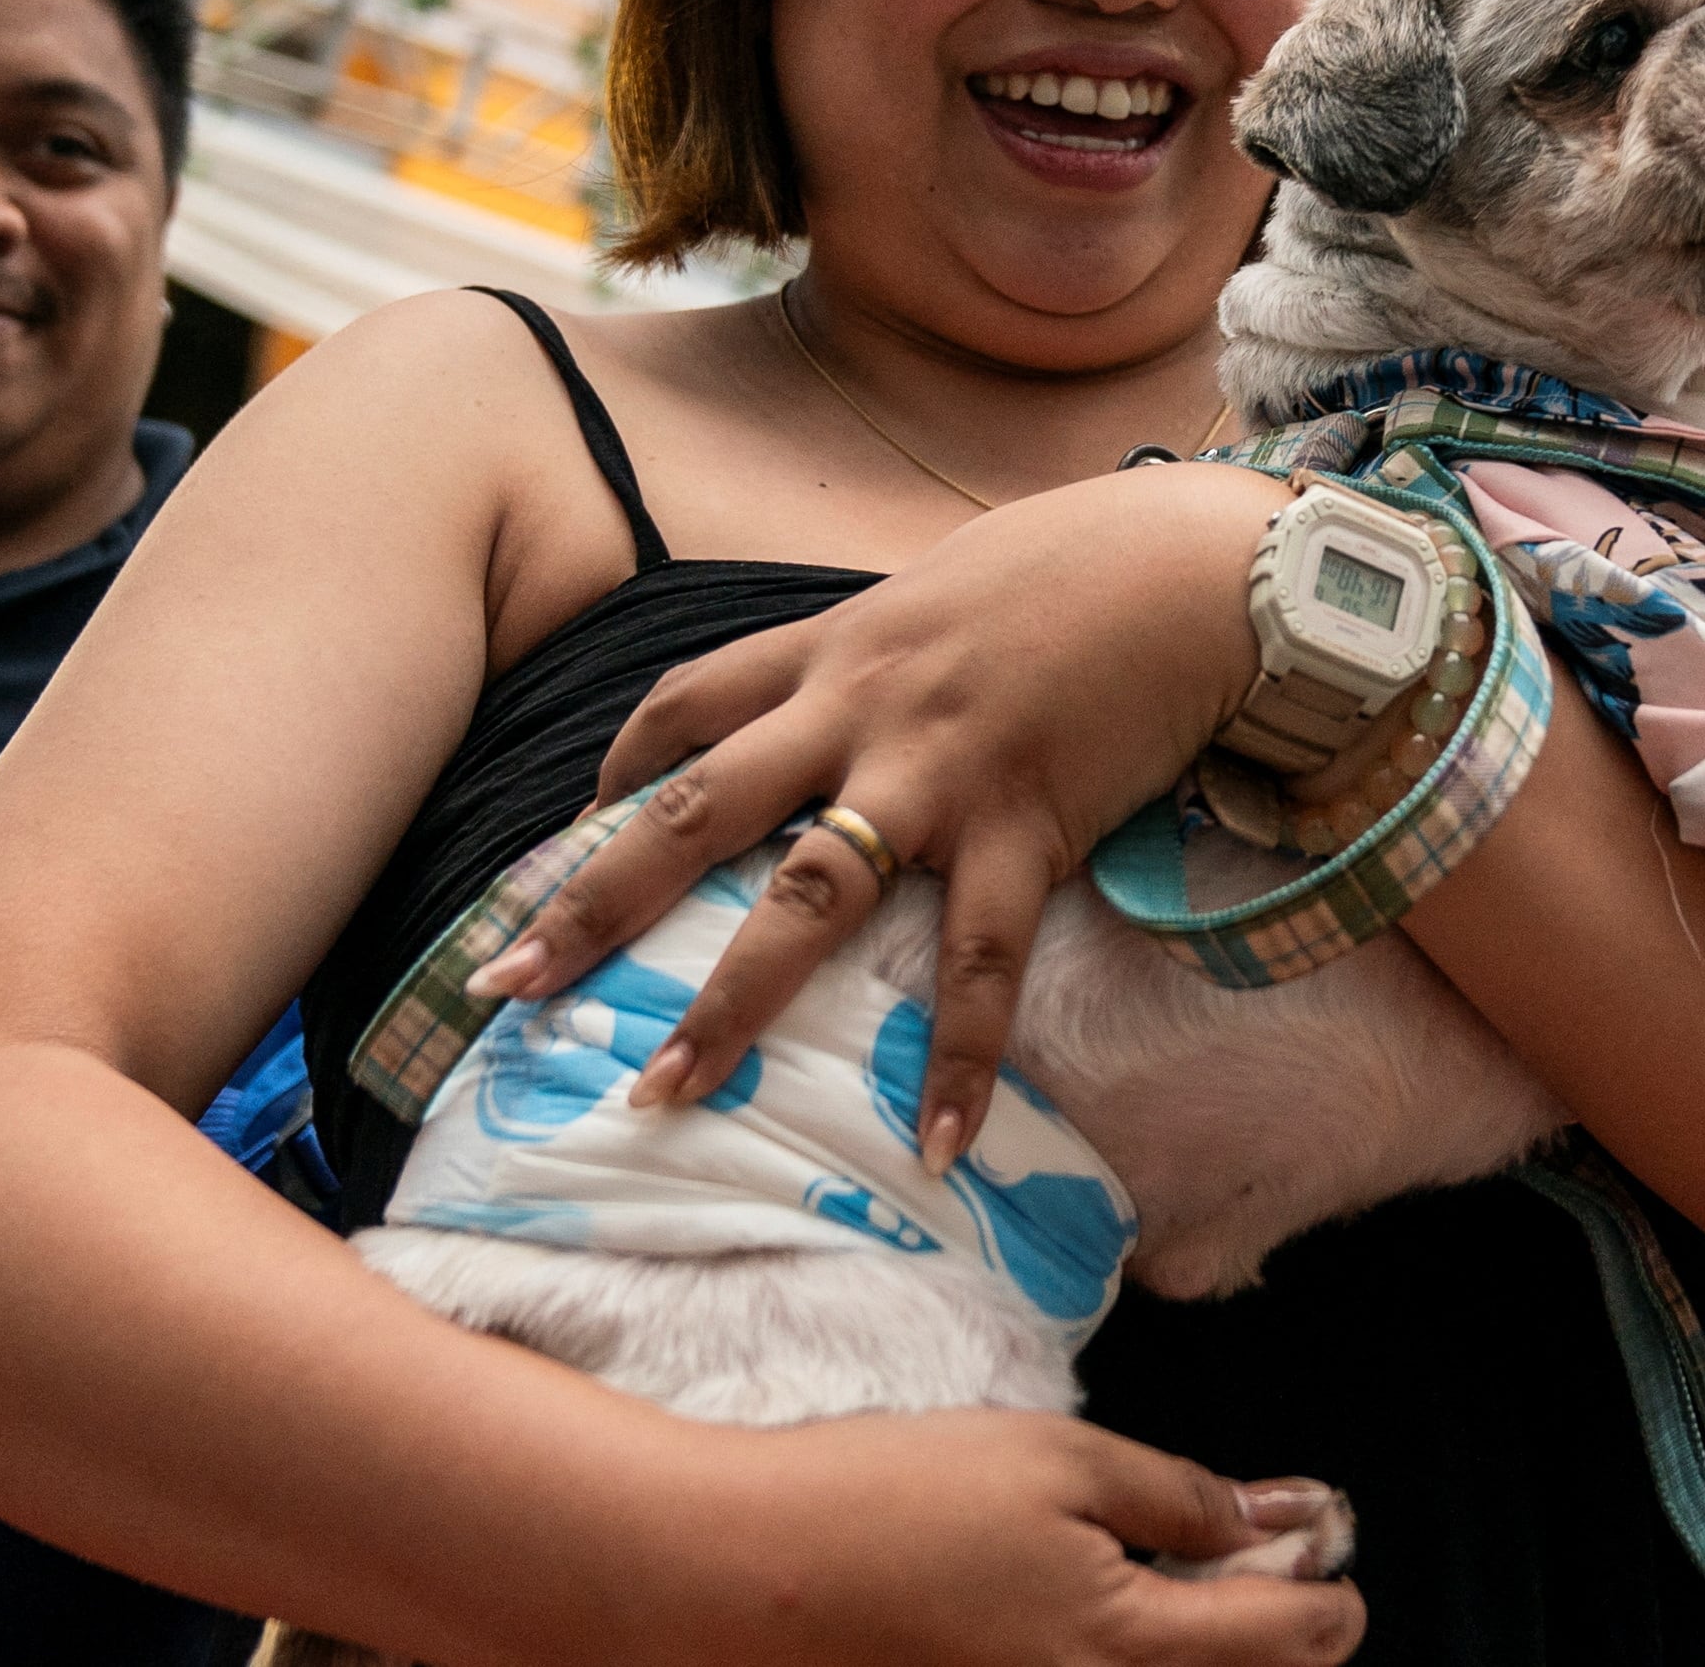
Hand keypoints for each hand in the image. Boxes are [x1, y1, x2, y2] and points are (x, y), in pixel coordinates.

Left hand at [464, 458, 1289, 1164]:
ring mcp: (936, 770)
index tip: (552, 851)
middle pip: (692, 811)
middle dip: (592, 903)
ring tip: (662, 1094)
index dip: (609, 781)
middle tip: (506, 986)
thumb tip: (853, 705)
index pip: (682, 708)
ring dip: (727, 1003)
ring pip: (805, 898)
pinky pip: (982, 960)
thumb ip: (885, 655)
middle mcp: (859, 707)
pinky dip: (962, 1058)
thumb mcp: (945, 595)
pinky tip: (945, 1144)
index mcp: (835, 646)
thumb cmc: (1081, 571)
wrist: (1198, 561)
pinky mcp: (1028, 822)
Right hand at [703, 1410, 1362, 1666]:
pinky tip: (1105, 1607)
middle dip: (1280, 1628)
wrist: (744, 1575)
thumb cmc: (894, 1500)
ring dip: (1206, 1648)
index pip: (1290, 1641)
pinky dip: (1132, 1657)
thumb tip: (1280, 1519)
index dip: (1330, 1590)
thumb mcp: (1056, 1460)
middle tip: (1268, 1558)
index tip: (1328, 1546)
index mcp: (1125, 1650)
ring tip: (1184, 1578)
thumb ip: (1179, 1498)